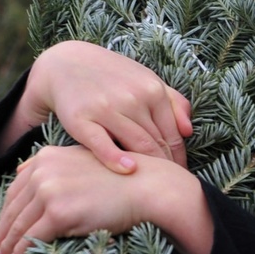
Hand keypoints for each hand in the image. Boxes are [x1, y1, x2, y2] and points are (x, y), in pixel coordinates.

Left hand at [0, 145, 212, 253]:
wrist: (146, 187)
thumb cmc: (119, 179)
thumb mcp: (81, 162)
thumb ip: (51, 166)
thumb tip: (20, 172)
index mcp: (46, 158)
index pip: (15, 190)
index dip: (4, 213)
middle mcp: (43, 170)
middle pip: (12, 208)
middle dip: (0, 232)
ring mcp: (50, 191)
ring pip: (19, 224)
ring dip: (7, 246)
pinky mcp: (59, 212)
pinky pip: (32, 236)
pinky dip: (21, 252)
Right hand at [8, 41, 192, 172]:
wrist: (65, 64)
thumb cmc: (111, 76)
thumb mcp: (145, 79)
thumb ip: (172, 101)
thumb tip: (188, 131)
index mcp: (152, 89)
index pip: (172, 135)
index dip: (179, 160)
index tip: (180, 177)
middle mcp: (132, 98)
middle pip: (157, 144)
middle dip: (165, 168)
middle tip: (168, 189)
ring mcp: (107, 108)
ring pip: (136, 146)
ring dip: (148, 169)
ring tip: (152, 187)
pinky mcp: (82, 120)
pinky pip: (103, 144)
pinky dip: (116, 159)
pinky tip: (128, 170)